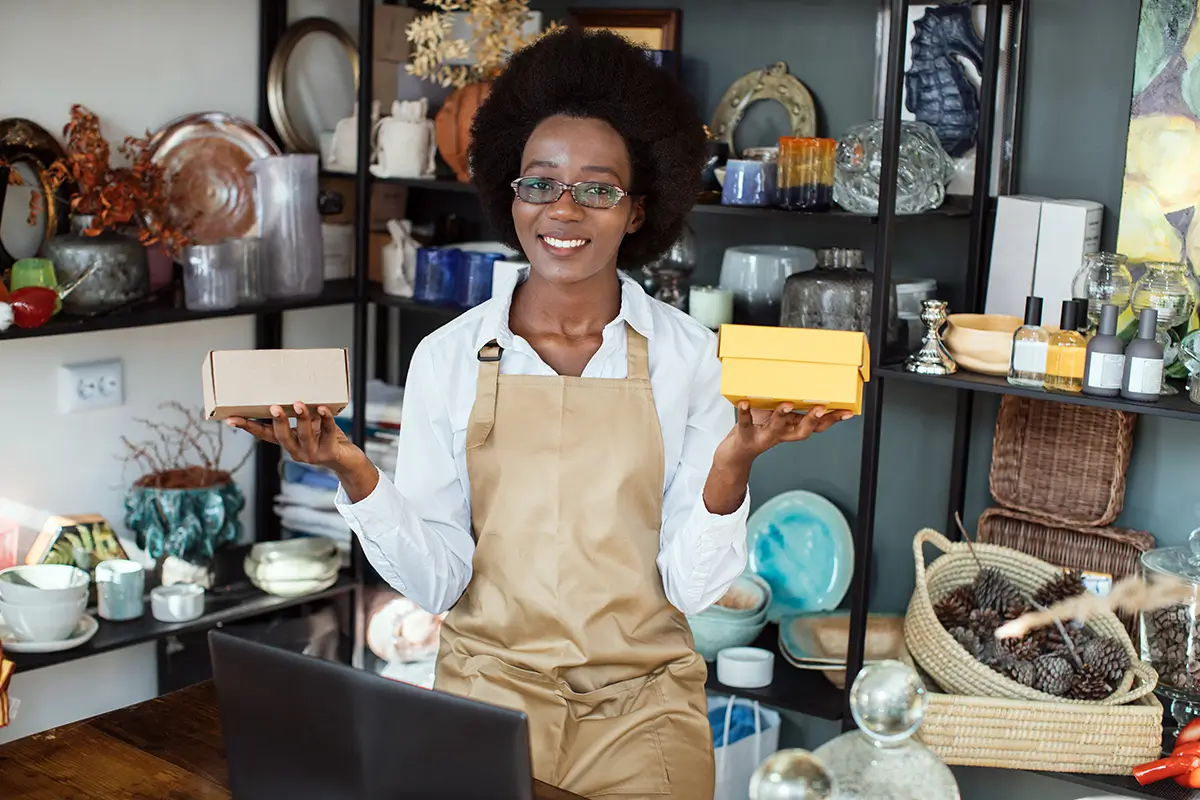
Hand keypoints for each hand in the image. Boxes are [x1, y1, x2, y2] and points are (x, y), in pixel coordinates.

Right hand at [225, 402, 361, 473]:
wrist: (347, 460)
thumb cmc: (326, 438)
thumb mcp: (310, 426)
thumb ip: (301, 414)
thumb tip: (290, 391)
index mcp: (288, 443)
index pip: (263, 434)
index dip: (248, 427)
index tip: (231, 418)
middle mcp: (296, 451)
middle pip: (282, 436)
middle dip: (277, 421)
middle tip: (273, 407)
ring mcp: (312, 454)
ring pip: (304, 434)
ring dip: (301, 418)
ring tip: (298, 403)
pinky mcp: (328, 452)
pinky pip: (326, 432)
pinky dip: (325, 419)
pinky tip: (323, 408)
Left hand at [720, 402, 852, 462]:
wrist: (737, 450)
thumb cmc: (759, 426)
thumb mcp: (779, 412)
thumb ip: (790, 398)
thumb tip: (803, 374)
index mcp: (793, 426)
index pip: (818, 425)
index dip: (833, 419)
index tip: (848, 411)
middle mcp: (782, 433)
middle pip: (803, 430)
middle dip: (813, 420)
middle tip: (821, 409)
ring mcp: (764, 435)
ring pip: (777, 428)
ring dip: (783, 416)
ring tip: (786, 405)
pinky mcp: (746, 434)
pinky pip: (746, 423)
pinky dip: (745, 413)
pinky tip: (744, 403)